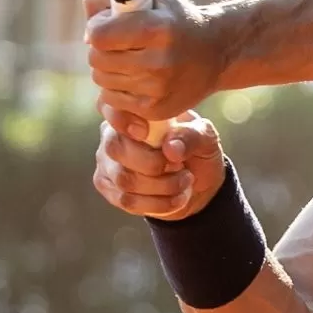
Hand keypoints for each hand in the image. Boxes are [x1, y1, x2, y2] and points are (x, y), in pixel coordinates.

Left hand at [84, 0, 225, 122]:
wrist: (217, 52)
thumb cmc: (174, 18)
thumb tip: (88, 36)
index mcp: (157, 28)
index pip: (99, 36)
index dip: (98, 29)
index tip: (109, 26)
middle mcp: (159, 61)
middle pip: (96, 60)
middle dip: (101, 50)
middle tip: (120, 44)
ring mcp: (158, 89)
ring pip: (102, 80)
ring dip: (108, 69)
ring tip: (131, 59)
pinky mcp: (156, 110)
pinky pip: (112, 100)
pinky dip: (117, 88)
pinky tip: (137, 77)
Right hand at [91, 110, 226, 220]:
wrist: (197, 184)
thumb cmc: (195, 149)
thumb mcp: (205, 137)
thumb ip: (191, 136)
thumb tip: (170, 148)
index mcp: (131, 113)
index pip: (110, 109)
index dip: (123, 121)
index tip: (146, 133)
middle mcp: (112, 135)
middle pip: (115, 149)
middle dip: (152, 164)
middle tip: (180, 166)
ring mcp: (107, 163)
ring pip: (123, 179)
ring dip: (161, 186)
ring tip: (185, 181)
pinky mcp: (111, 190)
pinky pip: (127, 201)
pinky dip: (158, 204)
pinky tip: (177, 198)